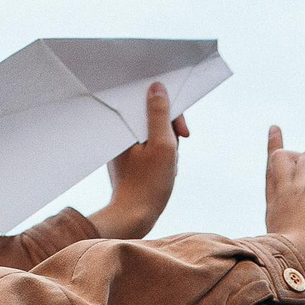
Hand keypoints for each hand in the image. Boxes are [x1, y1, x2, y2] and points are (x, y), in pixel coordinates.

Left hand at [89, 83, 187, 239]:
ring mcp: (125, 147)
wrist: (133, 217)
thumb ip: (161, 114)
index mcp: (124, 126)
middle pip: (154, 119)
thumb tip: (157, 87)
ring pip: (155, 135)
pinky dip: (162, 158)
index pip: (151, 103)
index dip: (173, 115)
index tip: (184, 133)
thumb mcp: (162, 145)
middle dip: (171, 136)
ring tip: (168, 168)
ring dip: (168, 149)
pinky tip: (163, 173)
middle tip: (174, 156)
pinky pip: (150, 149)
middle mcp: (120, 133)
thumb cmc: (148, 184)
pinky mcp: (129, 159)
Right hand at [265, 126, 304, 276]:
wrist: (290, 263)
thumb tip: (300, 264)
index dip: (275, 147)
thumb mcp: (283, 249)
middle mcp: (282, 189)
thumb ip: (288, 242)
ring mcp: (297, 185)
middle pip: (288, 154)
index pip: (271, 167)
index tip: (276, 130)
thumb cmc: (289, 265)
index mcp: (273, 203)